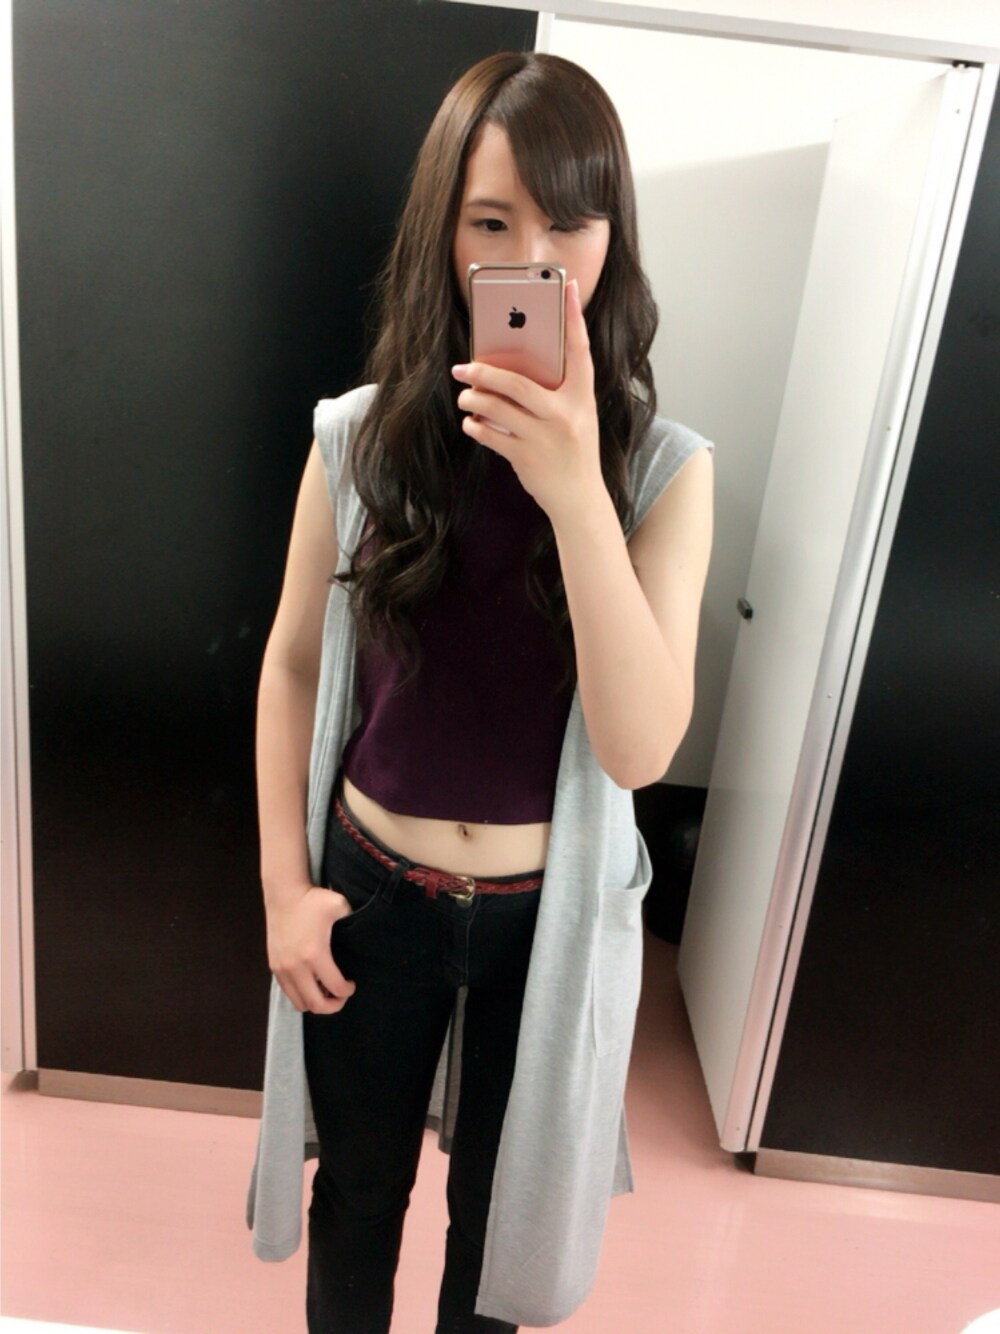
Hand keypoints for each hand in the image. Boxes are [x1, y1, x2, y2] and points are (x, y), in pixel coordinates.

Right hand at [266, 885, 357, 1014]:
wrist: (283, 894)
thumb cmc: (312, 900)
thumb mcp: (339, 905)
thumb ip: (354, 919)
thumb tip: (364, 933)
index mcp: (315, 954)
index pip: (335, 988)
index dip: (348, 991)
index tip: (352, 984)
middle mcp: (296, 967)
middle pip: (316, 1005)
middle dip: (333, 1005)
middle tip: (341, 996)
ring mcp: (282, 969)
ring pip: (300, 1003)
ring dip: (315, 1003)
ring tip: (326, 991)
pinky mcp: (274, 967)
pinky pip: (288, 993)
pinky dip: (301, 994)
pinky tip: (312, 983)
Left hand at [453, 279, 605, 525]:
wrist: (579, 499)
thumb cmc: (574, 450)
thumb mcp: (576, 416)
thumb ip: (555, 392)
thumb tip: (511, 368)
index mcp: (582, 397)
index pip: (579, 349)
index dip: (574, 316)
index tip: (566, 286)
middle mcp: (565, 414)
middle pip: (518, 383)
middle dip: (485, 372)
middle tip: (462, 367)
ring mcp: (545, 438)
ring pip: (498, 409)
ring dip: (474, 400)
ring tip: (465, 397)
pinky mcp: (527, 458)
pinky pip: (491, 436)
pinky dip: (476, 428)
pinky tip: (471, 423)